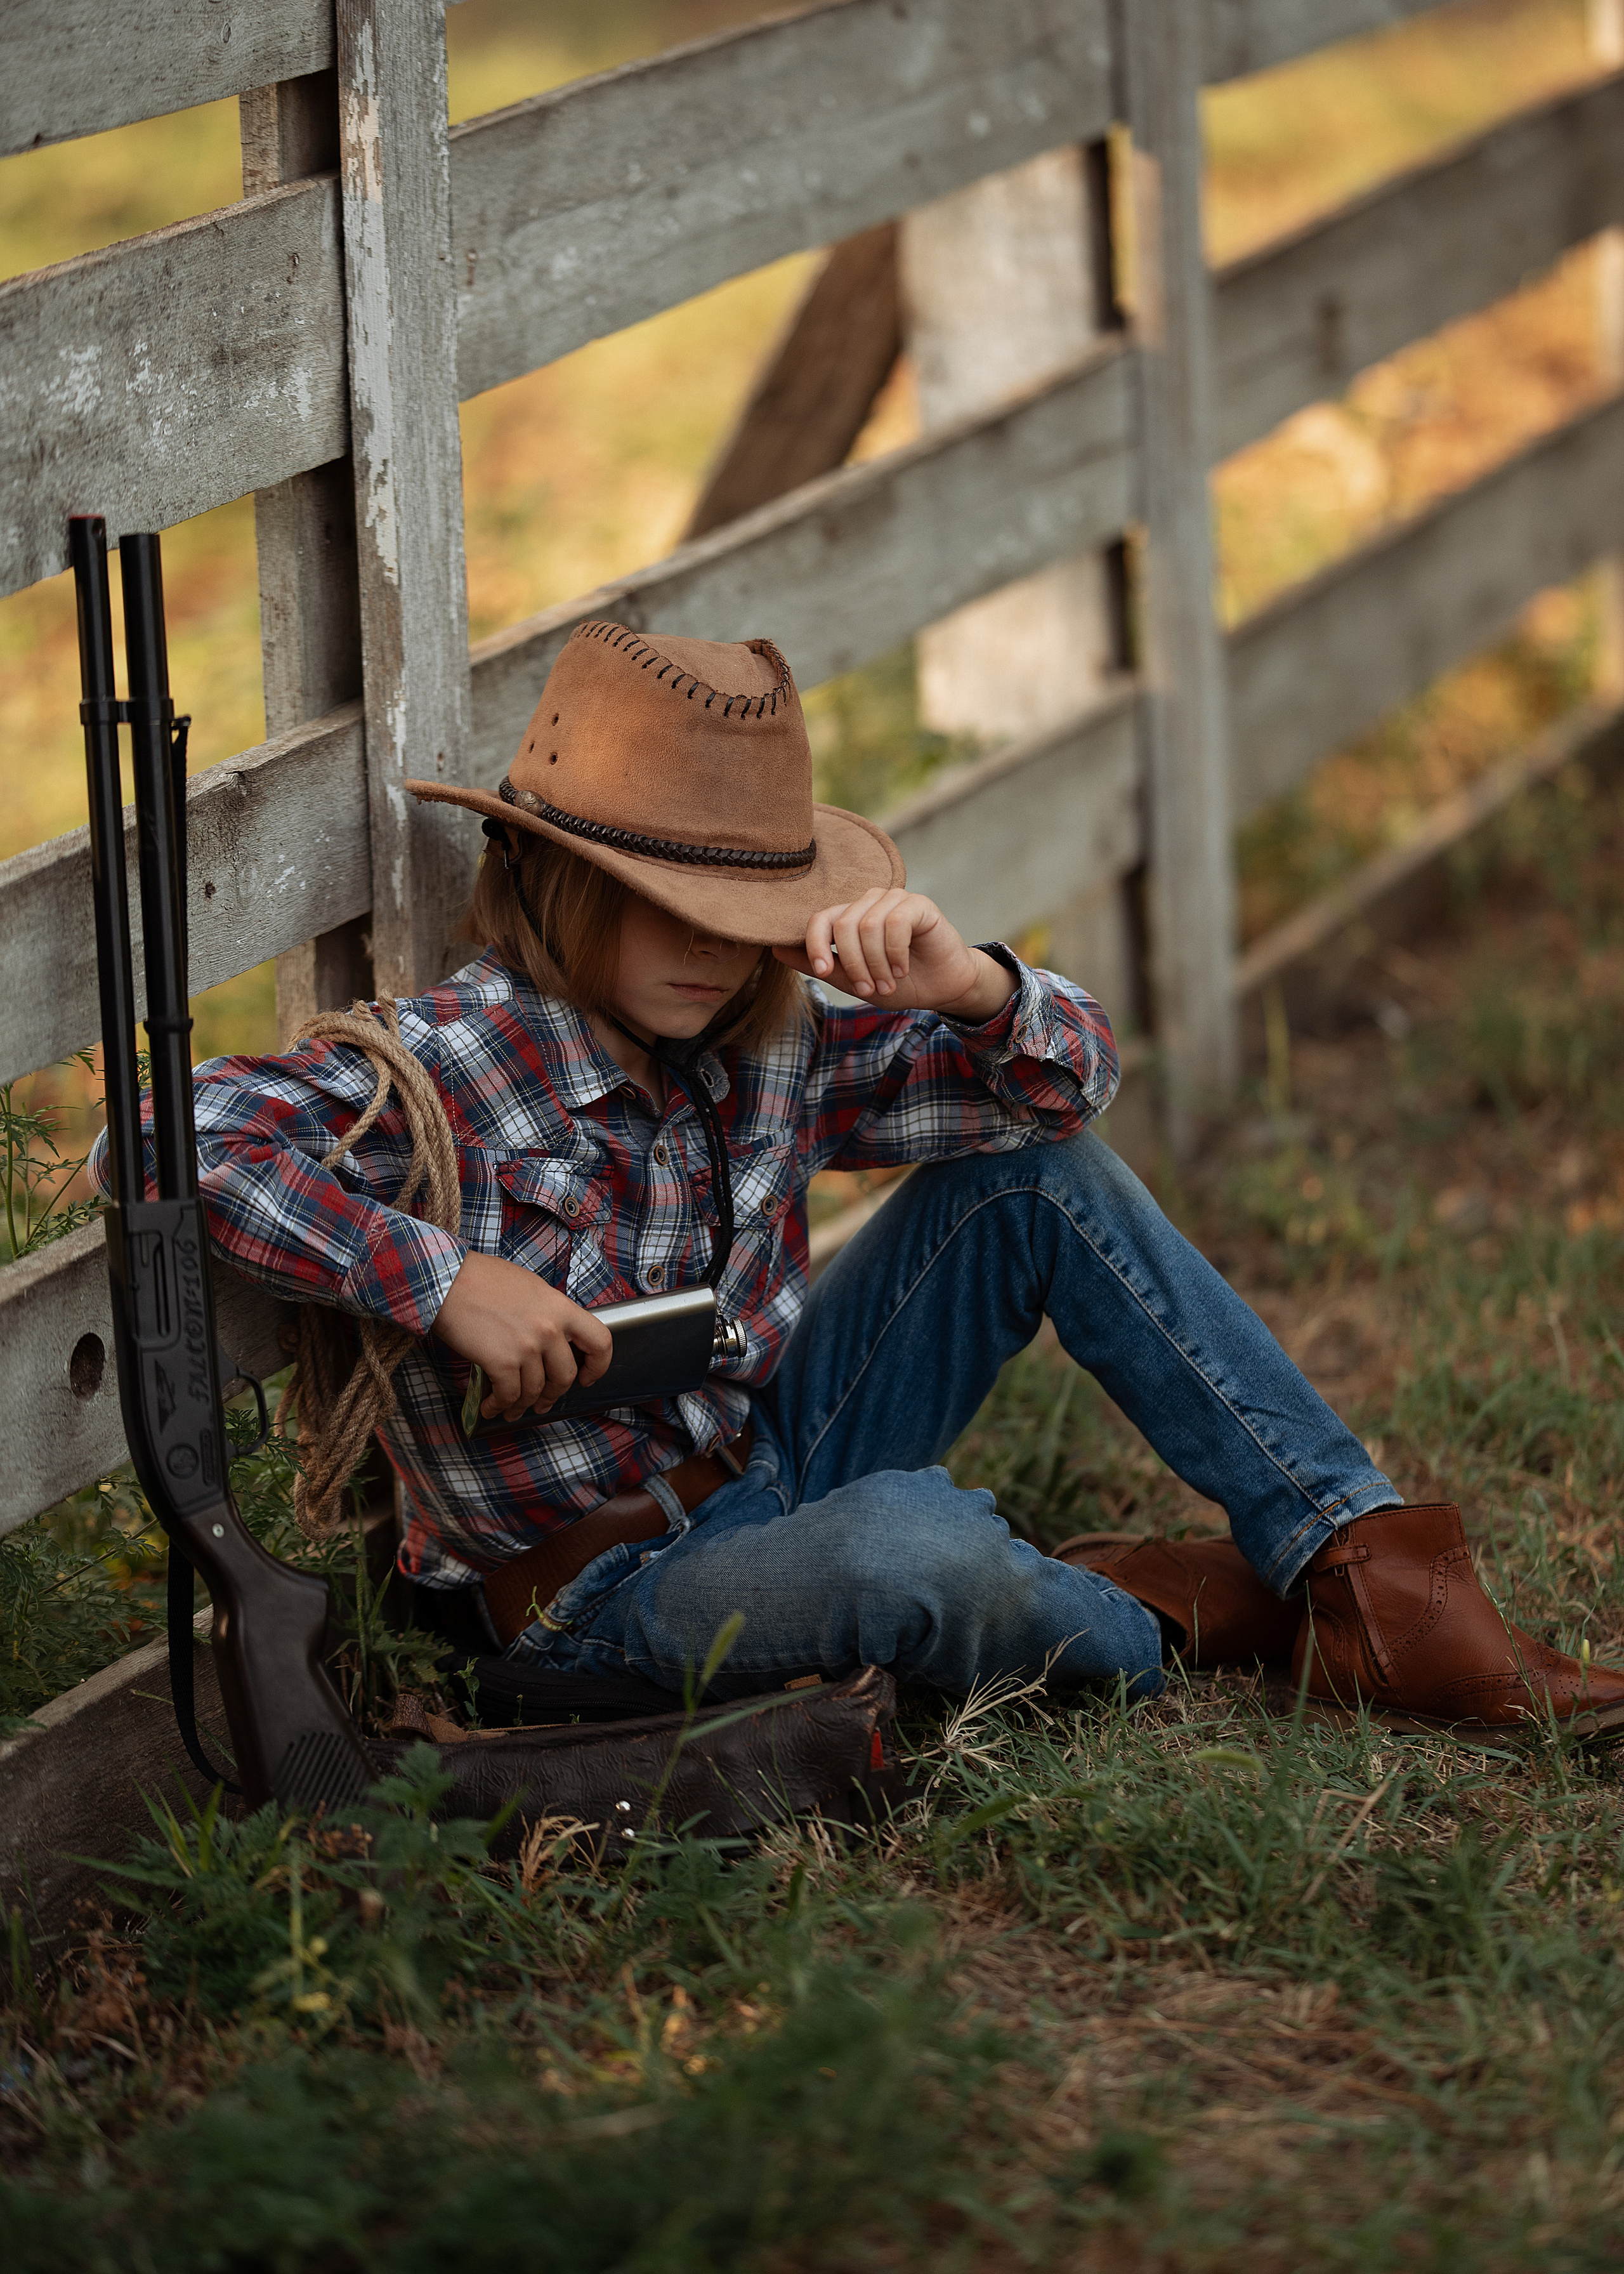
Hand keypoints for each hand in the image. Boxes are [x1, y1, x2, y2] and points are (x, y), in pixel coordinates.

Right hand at [433, 1250, 612, 1420]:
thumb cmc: (483, 1280)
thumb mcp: (531, 1288)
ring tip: (510, 1408)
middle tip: (542, 1401)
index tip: (586, 1377)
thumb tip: (554, 1338)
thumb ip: (549, 1313)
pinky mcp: (501, 1361)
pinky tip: (491, 1407)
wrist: (447, 1280)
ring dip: (522, 1405)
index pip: (600, 1341)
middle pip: (565, 1376)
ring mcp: (526, 1347)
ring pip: (534, 1390)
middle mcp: (549, 1329)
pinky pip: (508, 1395)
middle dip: (553, 1394)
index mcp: (561, 1307)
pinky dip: (499, 1406)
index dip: (598, 1366)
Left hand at [773, 888, 1016, 1020]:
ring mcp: (894, 900)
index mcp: (849, 918)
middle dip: (854, 964)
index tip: (824, 970)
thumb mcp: (852, 981)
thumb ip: (820, 964)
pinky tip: (903, 968)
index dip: (815, 944)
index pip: (820, 919)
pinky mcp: (918, 905)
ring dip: (877, 964)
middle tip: (869, 989)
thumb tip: (775, 948)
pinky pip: (896, 923)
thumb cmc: (898, 983)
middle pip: (843, 925)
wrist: (942, 988)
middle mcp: (868, 903)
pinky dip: (896, 953)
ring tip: (889, 983)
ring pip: (869, 925)